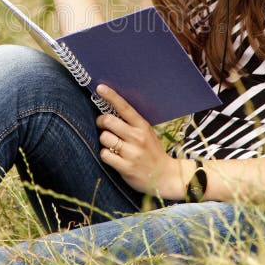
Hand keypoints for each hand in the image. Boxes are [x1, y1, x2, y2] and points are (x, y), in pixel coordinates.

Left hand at [95, 84, 185, 199]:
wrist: (165, 177)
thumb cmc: (152, 152)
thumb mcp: (147, 133)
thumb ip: (131, 123)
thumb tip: (110, 109)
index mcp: (142, 126)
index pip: (124, 107)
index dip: (111, 96)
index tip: (100, 87)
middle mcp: (137, 138)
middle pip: (108, 121)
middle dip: (101, 121)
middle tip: (103, 125)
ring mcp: (131, 153)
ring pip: (104, 138)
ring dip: (104, 141)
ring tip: (112, 145)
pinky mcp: (125, 167)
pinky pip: (104, 154)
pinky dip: (105, 155)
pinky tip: (113, 157)